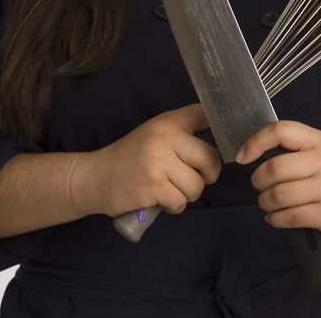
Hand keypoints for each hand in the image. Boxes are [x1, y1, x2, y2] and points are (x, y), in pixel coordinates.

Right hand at [70, 104, 220, 217]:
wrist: (96, 177)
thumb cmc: (130, 158)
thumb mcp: (154, 134)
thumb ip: (181, 133)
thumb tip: (218, 140)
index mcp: (169, 122)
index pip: (205, 115)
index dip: (221, 129)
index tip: (224, 141)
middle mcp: (166, 137)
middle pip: (211, 159)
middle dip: (206, 175)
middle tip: (190, 177)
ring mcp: (160, 161)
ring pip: (197, 185)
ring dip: (186, 194)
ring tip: (168, 188)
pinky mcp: (154, 186)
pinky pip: (181, 202)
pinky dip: (173, 206)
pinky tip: (159, 198)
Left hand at [235, 120, 320, 249]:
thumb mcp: (317, 156)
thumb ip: (291, 149)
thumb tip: (250, 152)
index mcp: (320, 140)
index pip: (281, 130)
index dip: (256, 142)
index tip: (242, 157)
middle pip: (275, 167)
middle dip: (258, 181)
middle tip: (259, 187)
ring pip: (279, 194)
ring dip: (265, 202)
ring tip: (267, 203)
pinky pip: (289, 216)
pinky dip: (275, 219)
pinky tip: (276, 218)